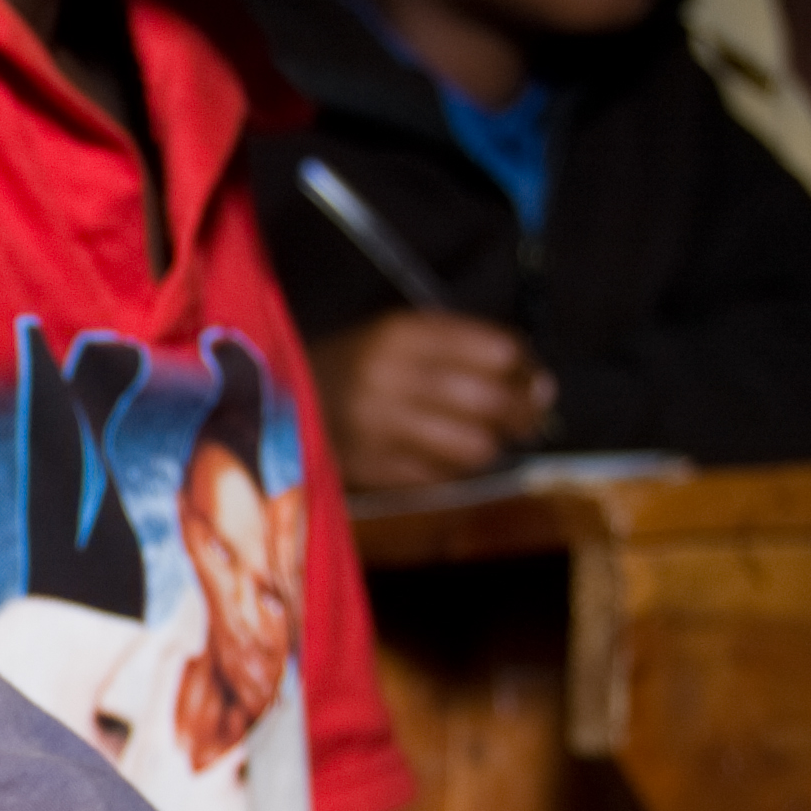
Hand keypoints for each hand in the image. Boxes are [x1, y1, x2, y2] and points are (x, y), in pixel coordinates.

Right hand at [309, 313, 554, 492]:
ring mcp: (380, 427)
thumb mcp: (396, 335)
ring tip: (485, 438)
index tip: (533, 376)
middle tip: (528, 417)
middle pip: (492, 400)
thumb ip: (462, 347)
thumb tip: (537, 380)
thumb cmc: (352, 365)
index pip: (496, 350)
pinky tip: (446, 457)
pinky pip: (442, 477)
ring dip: (491, 445)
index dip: (527, 367)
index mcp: (400, 333)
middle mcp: (391, 377)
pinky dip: (454, 470)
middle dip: (524, 412)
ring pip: (474, 447)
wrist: (273, 402)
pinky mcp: (373, 468)